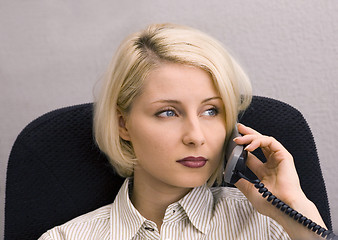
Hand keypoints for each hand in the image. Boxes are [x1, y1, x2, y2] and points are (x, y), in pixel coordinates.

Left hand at [233, 123, 325, 238]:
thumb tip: (229, 174)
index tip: (231, 144)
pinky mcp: (284, 156)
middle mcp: (272, 163)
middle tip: (237, 128)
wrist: (284, 208)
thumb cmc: (271, 203)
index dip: (242, 148)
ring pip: (263, 140)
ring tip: (239, 139)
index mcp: (264, 171)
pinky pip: (270, 142)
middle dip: (247, 134)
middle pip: (258, 143)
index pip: (251, 155)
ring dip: (250, 137)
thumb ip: (240, 181)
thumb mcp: (250, 190)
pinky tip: (249, 146)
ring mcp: (278, 159)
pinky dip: (258, 141)